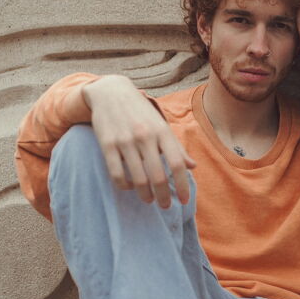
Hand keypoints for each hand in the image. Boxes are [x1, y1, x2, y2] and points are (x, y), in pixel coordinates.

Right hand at [82, 76, 195, 207]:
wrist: (111, 92)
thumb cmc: (140, 112)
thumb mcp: (161, 125)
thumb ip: (176, 147)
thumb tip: (192, 166)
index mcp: (162, 131)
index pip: (177, 164)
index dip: (182, 185)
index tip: (184, 200)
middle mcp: (145, 136)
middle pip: (158, 176)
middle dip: (163, 196)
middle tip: (165, 206)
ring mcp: (125, 141)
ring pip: (138, 179)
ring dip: (145, 195)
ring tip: (149, 200)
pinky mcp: (107, 145)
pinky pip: (117, 174)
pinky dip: (125, 186)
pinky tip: (129, 187)